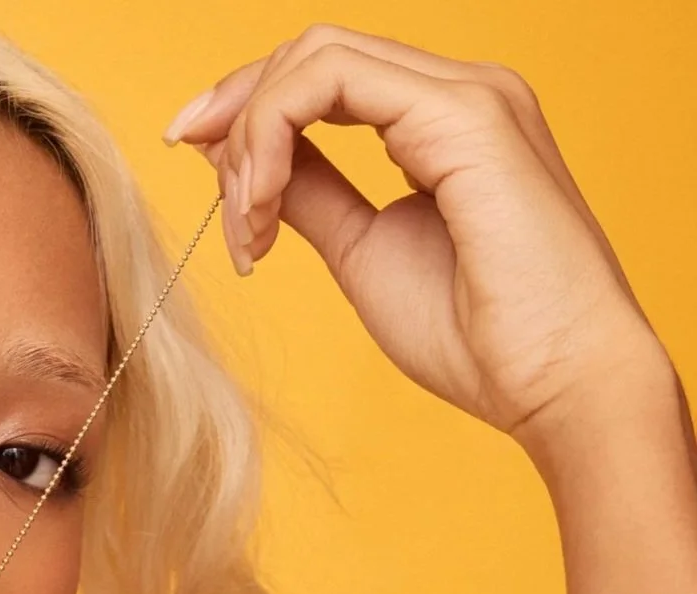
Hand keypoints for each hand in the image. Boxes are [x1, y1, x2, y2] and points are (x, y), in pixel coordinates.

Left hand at [162, 24, 670, 451]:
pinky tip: (262, 204)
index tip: (190, 159)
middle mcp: (458, 91)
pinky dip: (270, 137)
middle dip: (236, 120)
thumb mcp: (362, 250)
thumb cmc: (477, 337)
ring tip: (246, 225)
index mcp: (441, 120)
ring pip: (313, 56)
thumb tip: (243, 162)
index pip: (321, 76)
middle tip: (223, 211)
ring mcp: (466, 94)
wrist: (557, 385)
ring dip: (250, 138)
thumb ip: (309, 195)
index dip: (244, 111)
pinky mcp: (463, 114)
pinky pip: (328, 83)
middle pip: (310, 53)